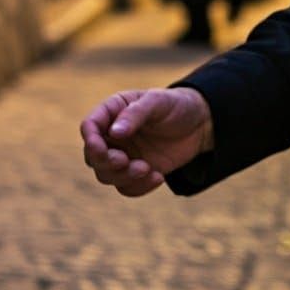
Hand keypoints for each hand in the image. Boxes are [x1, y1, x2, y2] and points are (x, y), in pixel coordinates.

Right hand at [80, 87, 213, 196]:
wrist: (200, 124)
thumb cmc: (177, 105)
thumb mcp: (159, 101)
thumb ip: (136, 113)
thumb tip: (114, 133)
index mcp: (114, 111)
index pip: (90, 126)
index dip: (90, 139)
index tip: (101, 149)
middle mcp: (113, 135)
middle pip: (93, 156)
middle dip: (106, 163)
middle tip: (125, 161)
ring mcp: (123, 155)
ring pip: (106, 176)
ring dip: (123, 177)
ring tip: (147, 169)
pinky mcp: (135, 172)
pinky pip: (126, 188)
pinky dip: (138, 187)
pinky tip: (159, 177)